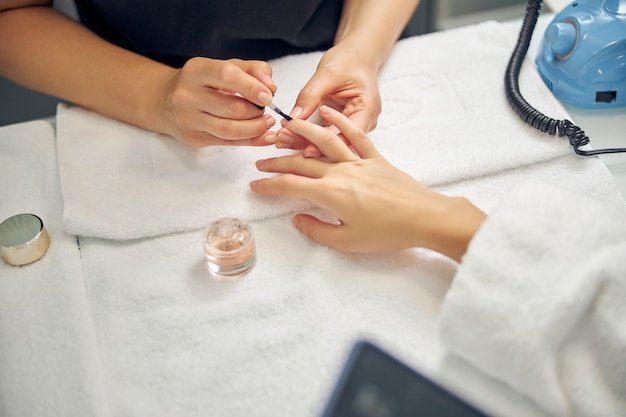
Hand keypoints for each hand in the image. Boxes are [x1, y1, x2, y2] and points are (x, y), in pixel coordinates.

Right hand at [161, 58, 277, 147]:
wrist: (166, 101)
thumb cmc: (204, 81)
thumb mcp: (227, 66)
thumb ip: (254, 70)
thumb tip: (271, 88)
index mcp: (196, 70)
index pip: (226, 76)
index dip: (251, 87)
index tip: (268, 96)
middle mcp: (188, 95)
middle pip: (233, 108)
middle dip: (257, 110)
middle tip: (264, 108)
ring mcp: (189, 119)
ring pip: (231, 130)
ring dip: (256, 128)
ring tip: (266, 121)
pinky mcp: (194, 138)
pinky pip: (229, 143)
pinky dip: (253, 140)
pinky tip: (265, 136)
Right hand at [251, 106, 485, 260]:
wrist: (425, 217)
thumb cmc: (387, 233)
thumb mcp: (348, 242)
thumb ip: (317, 230)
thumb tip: (297, 219)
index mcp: (330, 193)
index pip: (290, 185)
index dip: (269, 185)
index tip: (255, 185)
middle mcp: (340, 173)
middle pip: (301, 162)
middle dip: (277, 162)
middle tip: (260, 163)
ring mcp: (358, 162)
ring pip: (324, 141)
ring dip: (303, 132)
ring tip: (286, 126)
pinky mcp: (376, 159)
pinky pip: (356, 136)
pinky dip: (342, 123)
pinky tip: (330, 112)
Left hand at [271, 44, 381, 154]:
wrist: (355, 56)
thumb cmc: (349, 61)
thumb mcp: (328, 73)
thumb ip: (311, 96)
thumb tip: (294, 118)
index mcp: (368, 108)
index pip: (349, 134)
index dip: (327, 142)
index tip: (302, 143)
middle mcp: (364, 121)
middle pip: (338, 142)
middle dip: (310, 143)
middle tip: (284, 139)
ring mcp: (352, 125)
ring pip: (330, 142)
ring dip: (305, 141)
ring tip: (282, 138)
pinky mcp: (340, 126)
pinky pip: (324, 135)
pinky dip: (307, 135)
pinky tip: (289, 135)